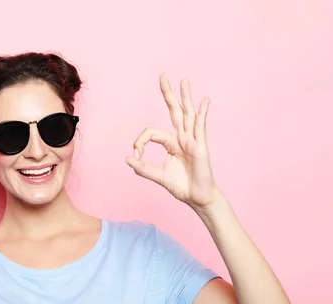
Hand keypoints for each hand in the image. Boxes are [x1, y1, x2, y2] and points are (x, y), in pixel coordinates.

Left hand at [126, 73, 221, 210]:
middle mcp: (182, 138)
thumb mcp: (158, 176)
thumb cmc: (181, 186)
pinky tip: (204, 100)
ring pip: (187, 113)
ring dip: (185, 96)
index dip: (140, 141)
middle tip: (163, 75)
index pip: (151, 133)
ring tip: (183, 80)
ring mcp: (192, 140)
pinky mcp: (201, 146)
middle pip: (174, 110)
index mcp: (171, 143)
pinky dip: (202, 113)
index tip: (136, 155)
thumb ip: (142, 168)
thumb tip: (127, 158)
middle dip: (168, 93)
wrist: (197, 198)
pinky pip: (201, 126)